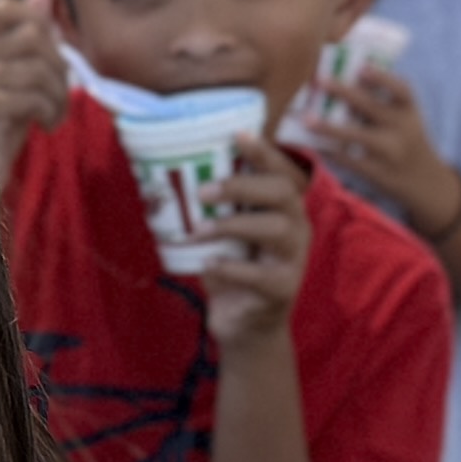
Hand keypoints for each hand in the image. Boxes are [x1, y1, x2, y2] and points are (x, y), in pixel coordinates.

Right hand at [0, 0, 71, 151]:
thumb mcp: (16, 83)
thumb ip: (28, 40)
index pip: (6, 8)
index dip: (37, 23)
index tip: (50, 56)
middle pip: (32, 37)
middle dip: (58, 68)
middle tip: (59, 98)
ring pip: (35, 67)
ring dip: (57, 94)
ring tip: (53, 116)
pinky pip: (27, 97)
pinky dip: (47, 110)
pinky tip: (44, 126)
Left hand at [198, 136, 319, 342]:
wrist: (245, 326)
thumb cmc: (232, 269)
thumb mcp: (222, 234)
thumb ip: (212, 210)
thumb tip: (164, 178)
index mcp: (284, 208)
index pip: (282, 171)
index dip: (264, 152)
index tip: (238, 135)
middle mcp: (297, 227)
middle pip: (283, 193)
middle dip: (242, 186)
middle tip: (203, 191)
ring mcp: (294, 259)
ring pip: (277, 229)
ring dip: (232, 225)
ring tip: (199, 230)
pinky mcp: (284, 289)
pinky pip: (261, 274)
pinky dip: (230, 267)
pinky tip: (207, 266)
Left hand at [305, 57, 460, 235]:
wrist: (424, 181)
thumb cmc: (405, 139)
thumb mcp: (405, 119)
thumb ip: (381, 102)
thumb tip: (340, 82)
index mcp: (409, 111)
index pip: (401, 89)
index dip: (382, 78)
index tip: (361, 67)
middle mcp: (402, 129)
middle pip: (373, 107)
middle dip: (346, 93)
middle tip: (321, 80)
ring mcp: (390, 152)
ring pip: (357, 136)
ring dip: (329, 127)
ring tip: (306, 119)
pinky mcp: (377, 173)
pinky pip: (349, 160)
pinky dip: (329, 151)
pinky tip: (311, 143)